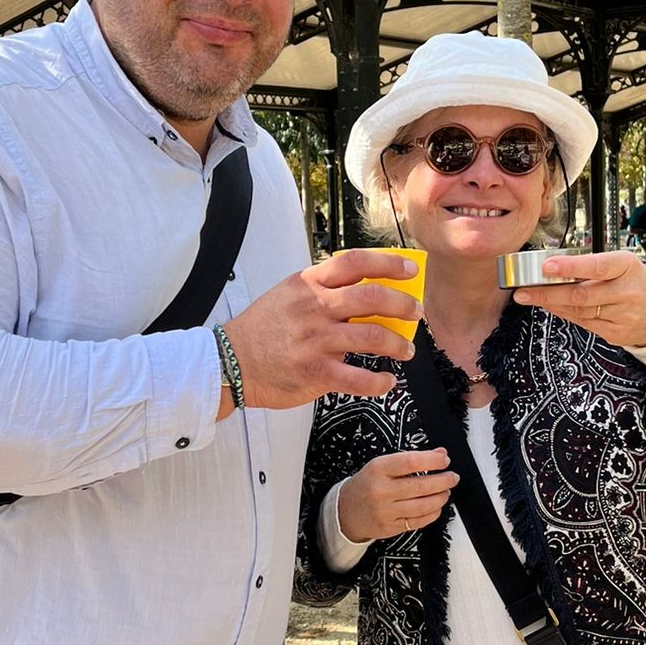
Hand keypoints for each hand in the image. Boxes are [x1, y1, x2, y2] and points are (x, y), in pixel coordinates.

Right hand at [221, 252, 420, 410]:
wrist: (230, 362)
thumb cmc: (261, 330)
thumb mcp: (288, 295)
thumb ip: (322, 289)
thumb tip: (365, 290)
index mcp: (308, 284)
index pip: (355, 263)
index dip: (388, 264)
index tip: (408, 270)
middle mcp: (314, 308)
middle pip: (372, 297)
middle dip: (403, 304)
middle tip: (415, 313)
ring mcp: (315, 340)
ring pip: (372, 336)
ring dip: (397, 344)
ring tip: (405, 350)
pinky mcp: (315, 372)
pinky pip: (358, 377)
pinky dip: (379, 381)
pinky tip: (386, 382)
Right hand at [336, 448, 456, 541]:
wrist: (346, 511)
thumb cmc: (366, 485)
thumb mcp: (381, 465)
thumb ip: (410, 459)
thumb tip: (439, 454)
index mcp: (378, 469)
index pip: (411, 462)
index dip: (432, 461)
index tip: (445, 461)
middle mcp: (381, 490)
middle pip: (421, 485)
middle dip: (443, 481)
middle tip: (452, 477)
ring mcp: (386, 511)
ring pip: (423, 505)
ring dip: (440, 497)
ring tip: (445, 491)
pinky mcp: (391, 527)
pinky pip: (419, 521)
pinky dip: (433, 513)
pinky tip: (436, 506)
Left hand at [510, 251, 645, 346]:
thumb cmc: (634, 281)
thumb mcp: (621, 264)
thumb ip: (592, 265)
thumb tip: (554, 266)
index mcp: (627, 266)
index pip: (596, 266)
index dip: (570, 267)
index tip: (546, 267)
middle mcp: (626, 291)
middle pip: (581, 294)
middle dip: (548, 292)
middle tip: (524, 290)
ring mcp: (622, 315)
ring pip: (579, 311)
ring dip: (551, 304)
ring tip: (530, 297)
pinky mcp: (616, 333)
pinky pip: (583, 323)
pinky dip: (563, 314)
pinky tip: (550, 307)